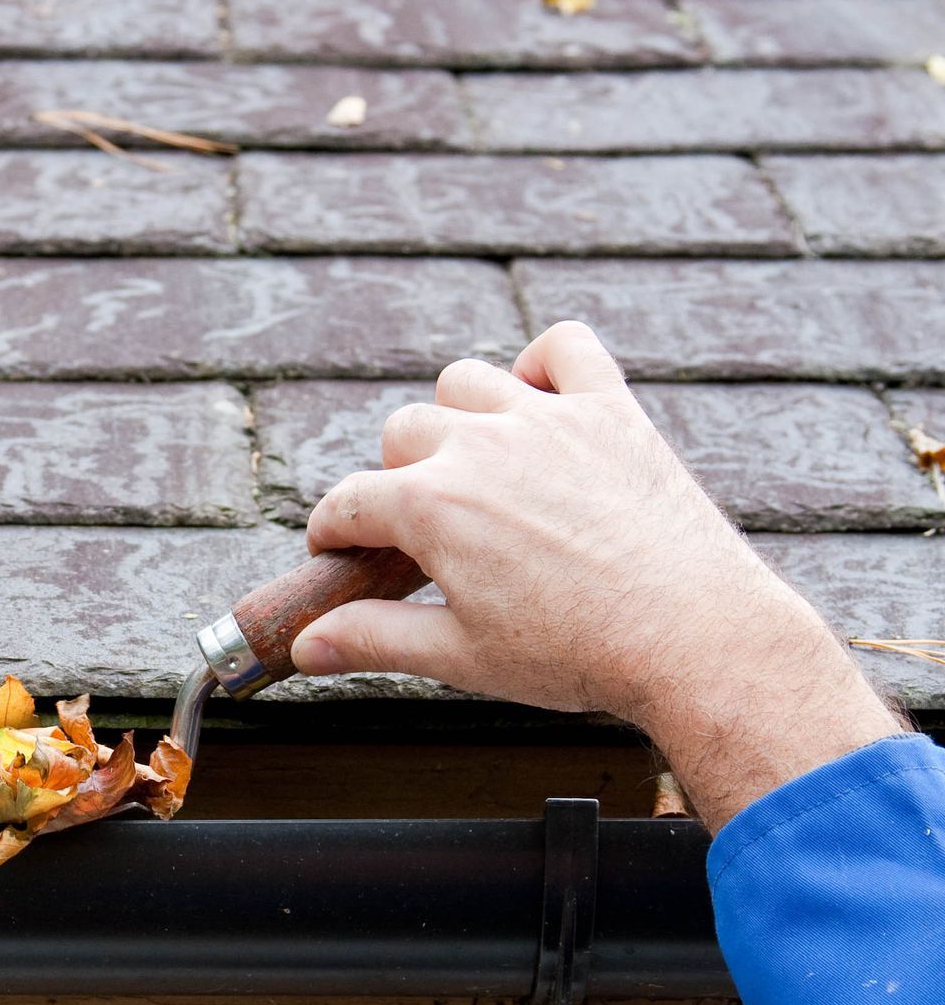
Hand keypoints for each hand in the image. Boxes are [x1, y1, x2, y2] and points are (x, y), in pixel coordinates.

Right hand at [290, 322, 904, 827]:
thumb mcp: (460, 658)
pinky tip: (539, 407)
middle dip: (397, 479)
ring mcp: (548, 419)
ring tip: (477, 469)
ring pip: (465, 381)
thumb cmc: (578, 655)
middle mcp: (480, 444)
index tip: (341, 557)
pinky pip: (563, 346)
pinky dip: (542, 365)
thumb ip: (373, 639)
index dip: (332, 535)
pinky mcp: (611, 410)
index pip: (346, 502)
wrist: (698, 639)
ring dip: (457, 417)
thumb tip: (305, 646)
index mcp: (430, 505)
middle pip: (402, 433)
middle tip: (428, 533)